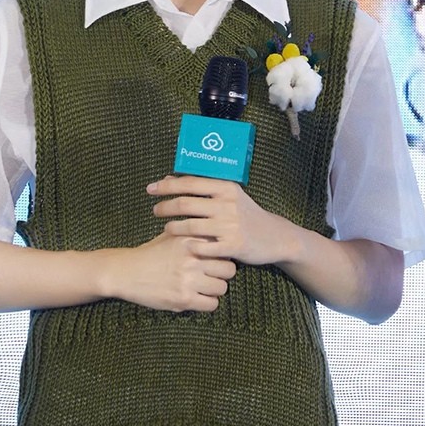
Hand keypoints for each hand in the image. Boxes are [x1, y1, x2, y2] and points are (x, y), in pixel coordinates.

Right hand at [116, 231, 235, 312]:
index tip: (216, 259)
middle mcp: (193, 257)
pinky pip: (211, 304)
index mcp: (191, 239)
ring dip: (215, 289)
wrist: (127, 272)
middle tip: (213, 275)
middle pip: (229, 269)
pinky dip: (208, 303)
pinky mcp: (183, 298)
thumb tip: (220, 237)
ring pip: (222, 288)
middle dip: (223, 273)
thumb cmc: (151, 253)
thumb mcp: (172, 235)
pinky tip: (198, 298)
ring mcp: (189, 279)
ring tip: (205, 287)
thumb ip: (195, 234)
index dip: (222, 254)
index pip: (224, 247)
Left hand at [148, 175, 283, 265]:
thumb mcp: (228, 195)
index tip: (150, 189)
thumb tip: (169, 178)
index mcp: (225, 187)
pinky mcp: (233, 245)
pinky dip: (190, 247)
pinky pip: (203, 247)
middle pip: (186, 204)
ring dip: (173, 228)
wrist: (274, 236)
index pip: (189, 183)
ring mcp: (230, 225)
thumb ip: (201, 187)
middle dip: (165, 207)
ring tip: (165, 228)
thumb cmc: (245, 214)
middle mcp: (227, 204)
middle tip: (155, 210)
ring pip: (191, 226)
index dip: (167, 186)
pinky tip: (182, 247)